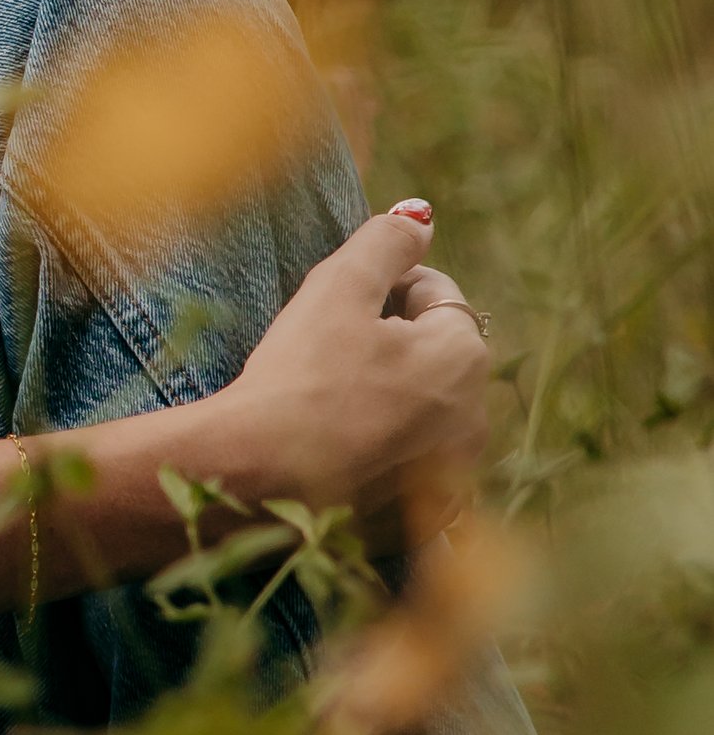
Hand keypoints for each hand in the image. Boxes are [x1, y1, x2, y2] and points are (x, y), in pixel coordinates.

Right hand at [207, 205, 489, 553]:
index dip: (383, 288)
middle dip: (390, 343)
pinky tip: (337, 446)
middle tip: (326, 351)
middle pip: (433, 354)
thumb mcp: (338, 288)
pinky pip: (408, 464)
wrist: (259, 478)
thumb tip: (421, 216)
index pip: (435, 294)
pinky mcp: (422, 518)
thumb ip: (385, 242)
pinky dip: (382, 450)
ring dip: (388, 396)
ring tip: (328, 400)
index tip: (335, 305)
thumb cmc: (299, 376)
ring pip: (422, 410)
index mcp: (464, 356)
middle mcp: (475, 419)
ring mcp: (451, 476)